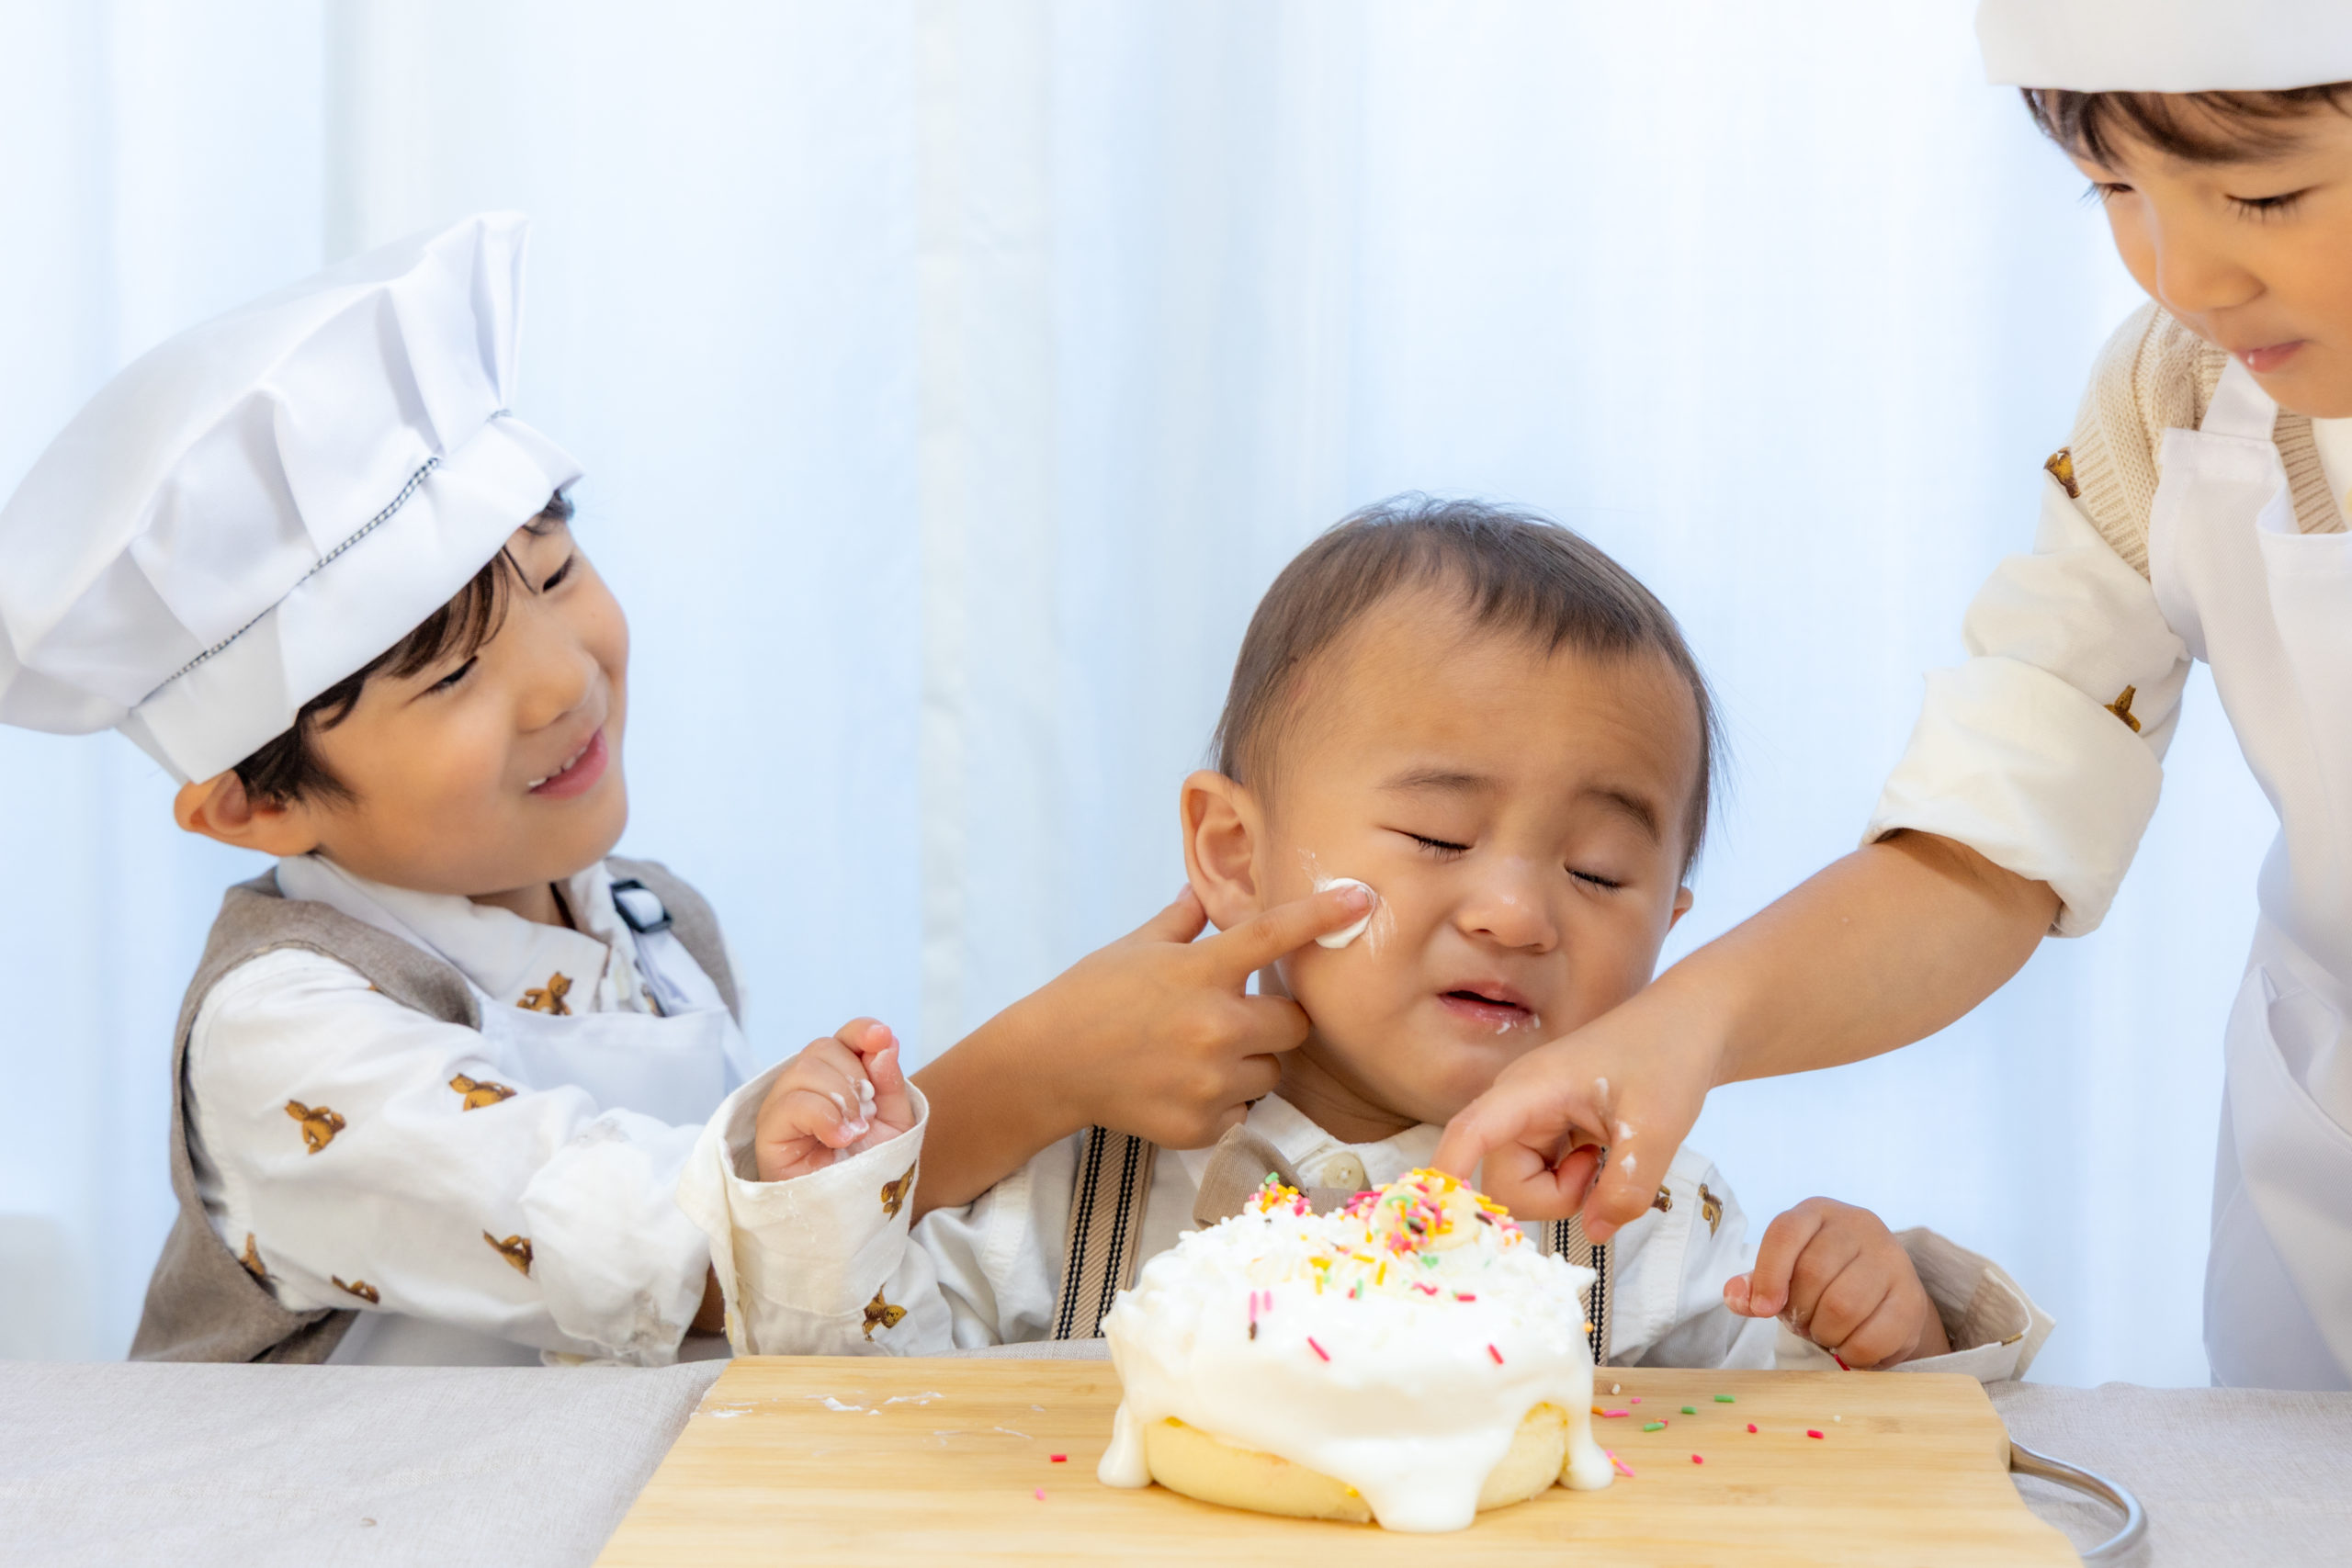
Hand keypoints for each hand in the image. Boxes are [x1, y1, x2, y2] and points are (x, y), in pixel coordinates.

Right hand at [754, 1019, 915, 1181]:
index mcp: (836, 1076)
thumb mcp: (894, 1122)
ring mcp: (782, 1106)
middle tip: (868, 1115)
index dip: (861, 1031)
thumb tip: (884, 1042)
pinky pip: (791, 1103)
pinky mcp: (769, 1132)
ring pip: (804, 1069)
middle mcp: (804, 1085)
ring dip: (840, 1098)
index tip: (881, 1037)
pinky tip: (840, 1139)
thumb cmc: (871, 1166)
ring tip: (855, 1132)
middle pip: (822, 1048)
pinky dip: (823, 1116)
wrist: (854, 1213)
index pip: (843, 1037)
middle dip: (854, 1077)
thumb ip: (890, 1082)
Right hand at [909, 881, 1377, 1212]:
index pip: (1275, 936)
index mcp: (1200, 971)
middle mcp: (1213, 1026)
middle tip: (1236, 1017)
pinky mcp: (1201, 1124)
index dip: (1324, 915)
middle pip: (1295, 1024)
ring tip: (1202, 1055)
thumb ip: (1182, 922)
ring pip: (1273, 1071)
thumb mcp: (1135, 946)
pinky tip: (1184, 1085)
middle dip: (1275, 1021)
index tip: (1363, 899)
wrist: (1046, 1065)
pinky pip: (1243, 1110)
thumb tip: (1203, 892)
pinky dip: (1224, 1100)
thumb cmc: (1090, 996)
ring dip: (1252, 1062)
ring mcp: (1210, 1080)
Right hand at [1431, 980, 1723, 1237]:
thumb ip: (1627, 1187)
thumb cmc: (1667, 1058)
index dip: (1447, 1175)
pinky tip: (1600, 1154)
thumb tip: (1595, 1232)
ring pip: (1523, 1185)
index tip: (1435, 1217)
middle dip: (1550, 1198)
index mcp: (1529, 1089)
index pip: (1468, 1133)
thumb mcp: (1658, 1127)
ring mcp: (1530, 1119)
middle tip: (1599, 1171)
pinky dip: (1573, 1183)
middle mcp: (1517, 1105)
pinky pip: (1542, 1178)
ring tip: (1605, 1155)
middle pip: (1502, 1180)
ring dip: (1565, 1191)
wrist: (1688, 1027)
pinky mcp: (1547, 1131)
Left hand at [1724, 1197, 1949, 1368]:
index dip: (1768, 1274)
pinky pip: (1874, 1336)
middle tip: (1803, 1323)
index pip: (1785, 1233)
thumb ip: (1755, 1285)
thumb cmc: (1822, 1280)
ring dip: (1825, 1333)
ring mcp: (1892, 1259)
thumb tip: (1735, 1297)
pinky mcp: (1913, 1298)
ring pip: (1843, 1306)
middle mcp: (1859, 1225)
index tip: (1762, 1310)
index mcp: (1818, 1212)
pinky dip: (1852, 1352)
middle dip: (1799, 1312)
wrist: (1882, 1294)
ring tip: (1825, 1333)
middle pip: (1813, 1273)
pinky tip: (1849, 1346)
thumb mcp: (1785, 1274)